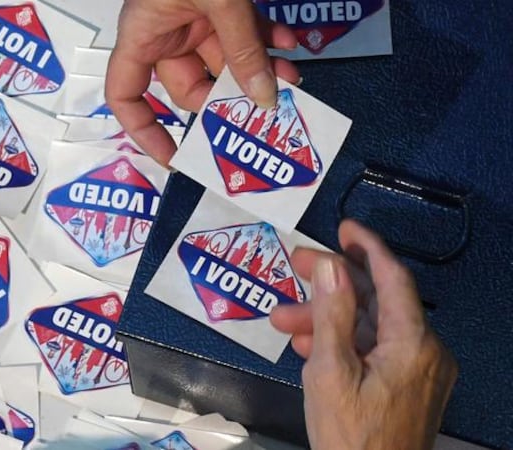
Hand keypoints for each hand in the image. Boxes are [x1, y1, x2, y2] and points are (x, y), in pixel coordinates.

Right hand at [105, 0, 299, 165]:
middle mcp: (165, 31)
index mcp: (144, 33)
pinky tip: (291, 43)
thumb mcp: (221, 2)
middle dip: (230, 97)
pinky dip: (267, 40)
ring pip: (225, 60)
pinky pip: (242, 34)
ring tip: (292, 75)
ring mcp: (194, 17)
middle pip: (191, 85)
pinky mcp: (220, 4)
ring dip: (259, 70)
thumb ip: (242, 51)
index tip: (174, 156)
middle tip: (263, 110)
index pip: (126, 95)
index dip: (143, 130)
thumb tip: (264, 99)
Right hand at [270, 220, 457, 449]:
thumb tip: (330, 265)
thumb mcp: (330, 371)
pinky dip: (342, 343)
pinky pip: (374, 351)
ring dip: (327, 319)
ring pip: (370, 327)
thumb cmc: (350, 434)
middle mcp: (424, 351)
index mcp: (413, 343)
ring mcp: (417, 371)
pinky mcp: (407, 388)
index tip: (342, 227)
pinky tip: (307, 345)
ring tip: (281, 318)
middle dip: (331, 284)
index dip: (366, 247)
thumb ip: (331, 314)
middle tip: (294, 264)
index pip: (393, 278)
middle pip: (376, 301)